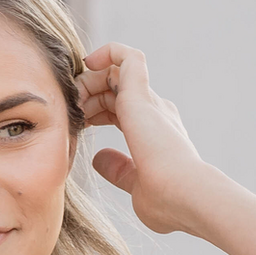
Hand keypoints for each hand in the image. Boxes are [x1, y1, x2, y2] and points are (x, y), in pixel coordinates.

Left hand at [78, 43, 206, 234]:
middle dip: (88, 96)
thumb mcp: (135, 185)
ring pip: (117, 72)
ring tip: (72, 96)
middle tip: (69, 110)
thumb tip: (99, 159)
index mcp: (155, 132)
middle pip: (115, 90)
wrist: (186, 198)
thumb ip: (119, 170)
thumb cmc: (167, 202)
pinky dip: (108, 51)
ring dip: (90, 80)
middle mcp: (156, 113)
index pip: (120, 110)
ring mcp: (150, 103)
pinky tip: (88, 62)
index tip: (78, 125)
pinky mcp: (142, 96)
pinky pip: (127, 57)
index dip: (96, 112)